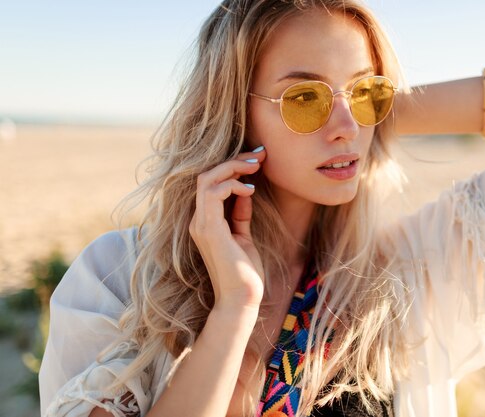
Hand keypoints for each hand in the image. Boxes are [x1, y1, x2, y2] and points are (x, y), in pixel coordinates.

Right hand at [189, 147, 266, 310]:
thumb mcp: (244, 236)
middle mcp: (198, 221)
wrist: (242, 299)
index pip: (211, 183)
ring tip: (256, 166)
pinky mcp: (209, 230)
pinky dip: (232, 185)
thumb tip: (245, 192)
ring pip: (207, 179)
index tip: (257, 159)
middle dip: (234, 160)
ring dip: (233, 167)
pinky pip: (213, 194)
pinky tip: (251, 190)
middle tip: (259, 155)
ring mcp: (201, 225)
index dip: (232, 167)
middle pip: (206, 175)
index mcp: (205, 222)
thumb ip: (240, 214)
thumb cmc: (245, 272)